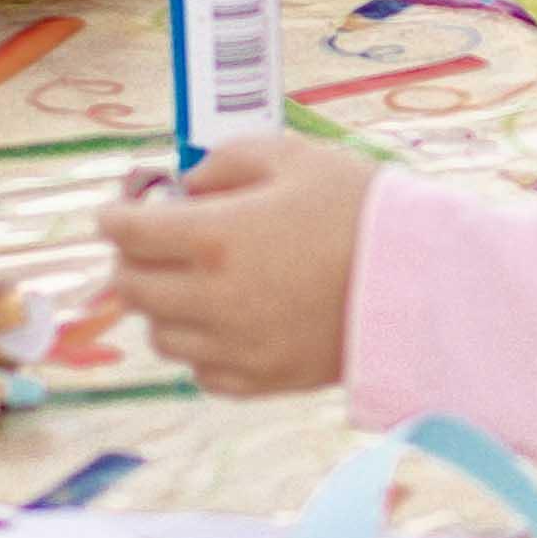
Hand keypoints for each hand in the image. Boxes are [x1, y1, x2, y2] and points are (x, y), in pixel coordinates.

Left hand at [98, 135, 377, 393]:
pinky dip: (199, 348)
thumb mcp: (291, 156)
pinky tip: (225, 322)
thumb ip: (224, 162)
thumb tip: (185, 188)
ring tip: (193, 284)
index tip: (118, 213)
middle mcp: (212, 299)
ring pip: (160, 337)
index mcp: (213, 238)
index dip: (113, 217)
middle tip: (150, 246)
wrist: (423, 281)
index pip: (125, 232)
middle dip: (130, 262)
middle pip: (129, 289)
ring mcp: (235, 346)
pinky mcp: (262, 381)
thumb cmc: (358, 208)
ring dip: (163, 307)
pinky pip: (200, 373)